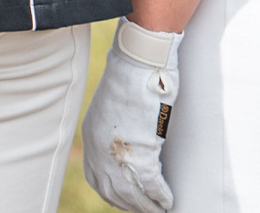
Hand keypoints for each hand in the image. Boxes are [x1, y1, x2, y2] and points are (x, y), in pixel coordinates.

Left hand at [80, 19, 178, 212]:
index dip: (111, 193)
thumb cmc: (132, 75)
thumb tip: (126, 137)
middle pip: (112, 191)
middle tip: (145, 208)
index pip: (96, 178)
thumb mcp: (113, 104)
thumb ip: (114, 125)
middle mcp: (99, 148)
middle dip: (129, 204)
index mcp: (91, 135)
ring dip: (146, 205)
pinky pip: (151, 186)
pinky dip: (160, 196)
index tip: (125, 200)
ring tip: (159, 209)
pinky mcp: (141, 152)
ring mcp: (118, 152)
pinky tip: (168, 201)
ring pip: (131, 193)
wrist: (139, 62)